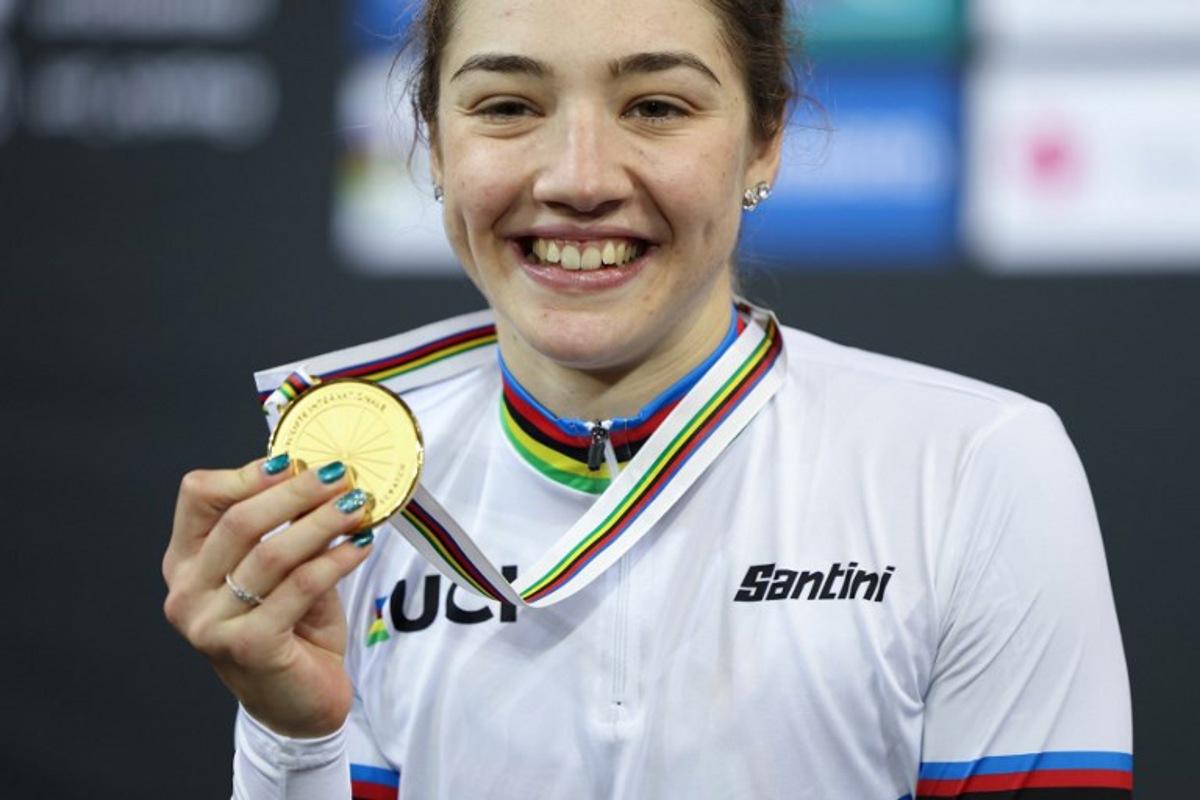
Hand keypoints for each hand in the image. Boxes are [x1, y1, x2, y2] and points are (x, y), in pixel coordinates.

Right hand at [162, 456, 374, 737]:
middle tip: (342, 475)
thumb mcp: (280, 569)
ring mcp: (211, 624)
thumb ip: (285, 527)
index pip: (199, 497)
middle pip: (239, 521)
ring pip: (272, 554)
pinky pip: (299, 588)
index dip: (248, 473)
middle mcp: (187, 592)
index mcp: (186, 562)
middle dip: (296, 492)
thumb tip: (323, 474)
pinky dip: (335, 561)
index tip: (296, 460)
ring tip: (359, 504)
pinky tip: (360, 546)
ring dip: (322, 523)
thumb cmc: (289, 627)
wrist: (298, 703)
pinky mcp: (249, 648)